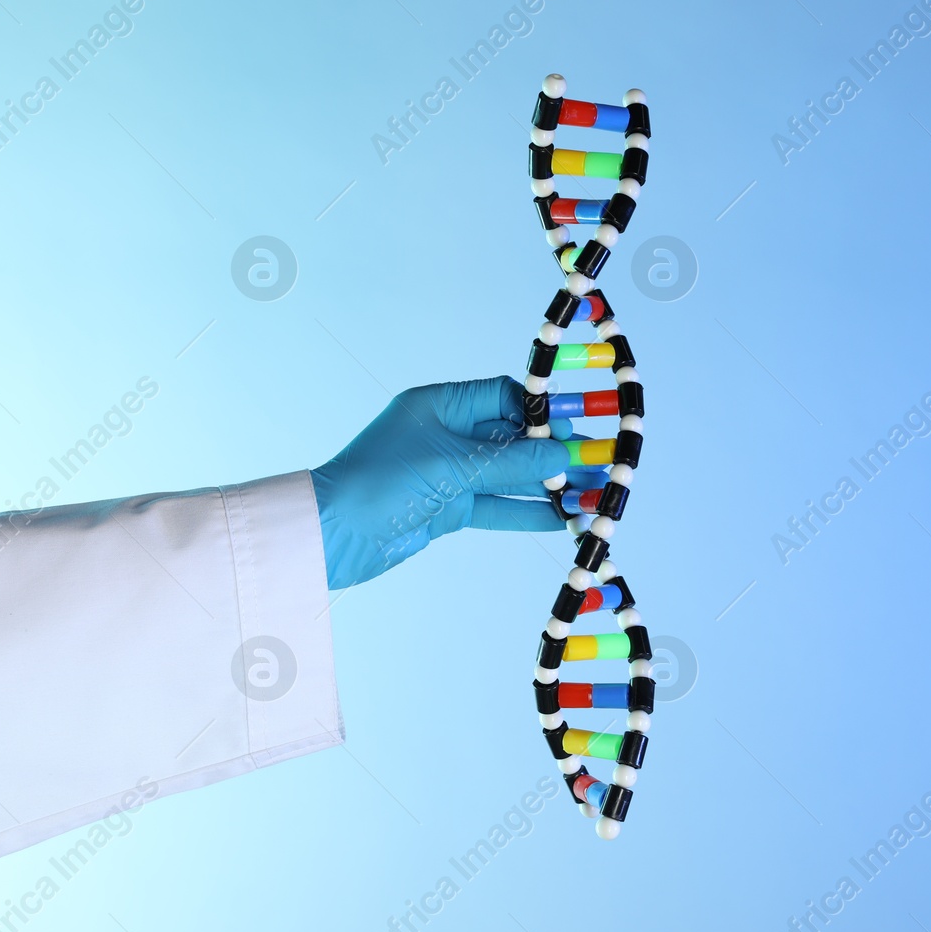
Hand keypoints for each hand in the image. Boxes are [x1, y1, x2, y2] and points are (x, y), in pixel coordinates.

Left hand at [310, 377, 574, 589]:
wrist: (332, 535)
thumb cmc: (380, 484)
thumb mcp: (451, 467)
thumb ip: (510, 463)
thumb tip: (563, 455)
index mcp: (440, 405)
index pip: (504, 396)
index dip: (541, 413)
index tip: (575, 431)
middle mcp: (446, 434)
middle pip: (512, 438)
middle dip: (554, 453)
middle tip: (598, 466)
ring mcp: (448, 472)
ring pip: (508, 476)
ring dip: (547, 486)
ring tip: (591, 497)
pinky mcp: (447, 508)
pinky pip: (496, 506)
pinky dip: (526, 512)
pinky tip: (561, 518)